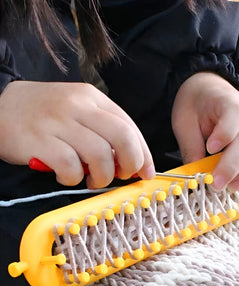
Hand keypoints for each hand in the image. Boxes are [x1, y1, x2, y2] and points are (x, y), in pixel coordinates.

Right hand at [0, 81, 154, 188]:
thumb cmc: (46, 115)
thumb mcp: (79, 112)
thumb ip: (105, 131)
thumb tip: (134, 162)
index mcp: (93, 98)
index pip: (130, 127)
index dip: (144, 155)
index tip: (146, 173)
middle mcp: (78, 106)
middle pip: (123, 137)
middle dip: (130, 163)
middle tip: (122, 176)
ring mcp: (58, 122)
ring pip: (100, 155)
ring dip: (102, 176)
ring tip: (92, 180)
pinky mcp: (39, 140)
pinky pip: (70, 166)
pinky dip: (74, 179)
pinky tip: (68, 177)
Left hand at [171, 72, 238, 190]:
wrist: (211, 93)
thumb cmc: (197, 109)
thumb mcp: (184, 122)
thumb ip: (191, 146)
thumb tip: (197, 176)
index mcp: (229, 101)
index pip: (235, 115)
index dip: (225, 134)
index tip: (209, 149)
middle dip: (234, 166)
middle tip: (217, 184)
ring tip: (233, 185)